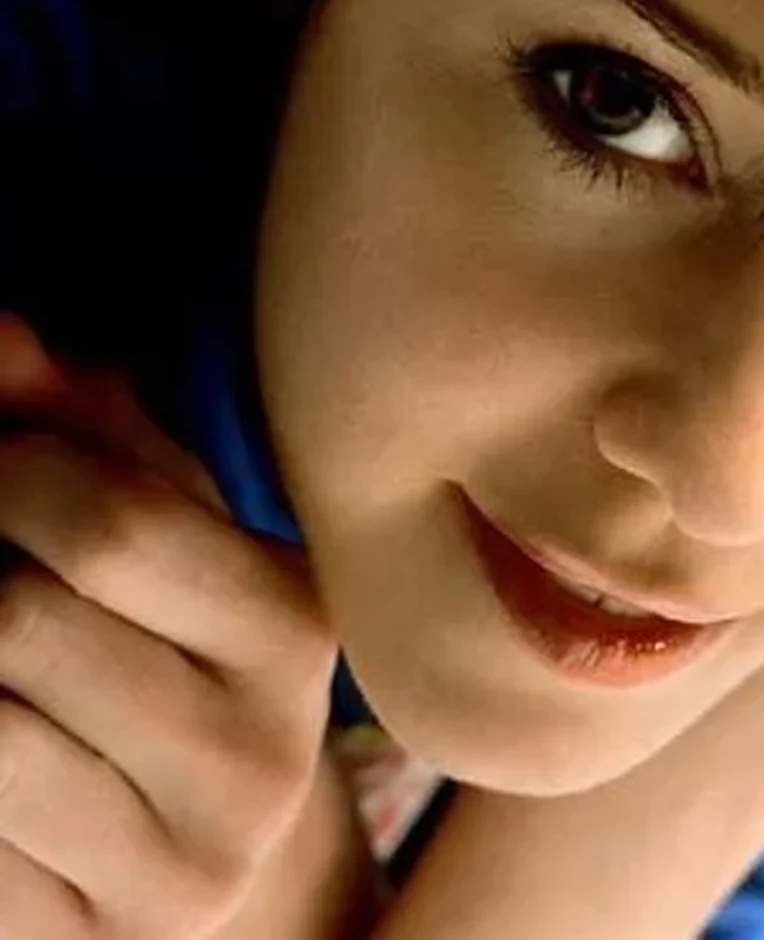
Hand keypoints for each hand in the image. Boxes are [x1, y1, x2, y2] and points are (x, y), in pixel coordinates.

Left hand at [0, 313, 340, 938]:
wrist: (215, 852)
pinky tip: (4, 738)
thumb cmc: (175, 651)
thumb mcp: (167, 536)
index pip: (115, 526)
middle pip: (23, 623)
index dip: (10, 468)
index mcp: (296, 627)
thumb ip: (88, 433)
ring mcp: (182, 870)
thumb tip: (1, 332)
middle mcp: (260, 755)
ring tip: (5, 658)